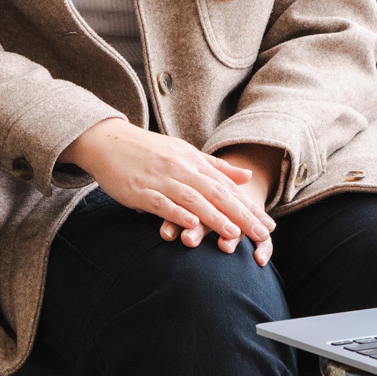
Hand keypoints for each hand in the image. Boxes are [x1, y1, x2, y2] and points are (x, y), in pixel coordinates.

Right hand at [63, 120, 276, 262]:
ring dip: (214, 217)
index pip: (228, 187)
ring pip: (193, 199)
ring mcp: (161, 179)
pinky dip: (177, 214)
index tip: (268, 225)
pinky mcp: (141, 190)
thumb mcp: (185, 153)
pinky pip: (162, 203)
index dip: (249, 206)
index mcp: (194, 161)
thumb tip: (247, 176)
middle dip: (241, 215)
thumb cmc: (149, 150)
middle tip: (261, 234)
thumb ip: (216, 167)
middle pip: (217, 193)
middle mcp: (182, 168)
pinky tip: (191, 226)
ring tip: (233, 234)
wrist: (108, 141)